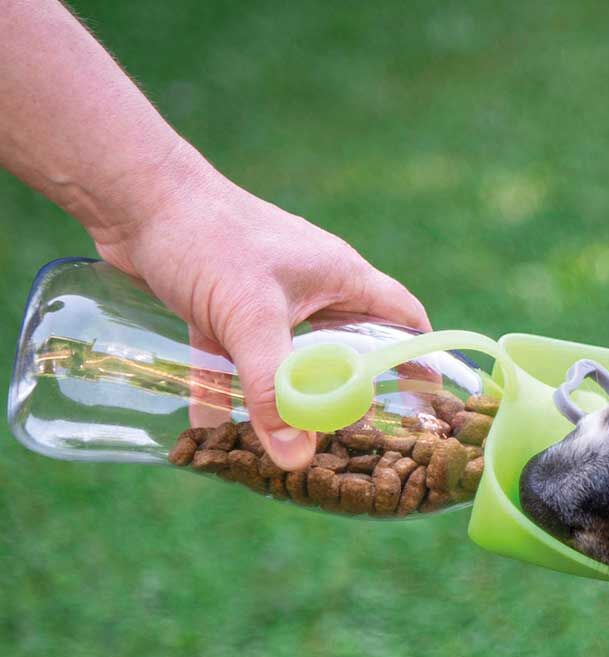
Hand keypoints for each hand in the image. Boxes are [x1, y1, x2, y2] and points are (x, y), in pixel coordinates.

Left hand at [91, 152, 429, 469]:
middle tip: (354, 435)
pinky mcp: (225, 305)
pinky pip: (239, 355)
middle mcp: (312, 287)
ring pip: (292, 355)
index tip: (424, 401)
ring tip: (291, 436)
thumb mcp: (250, 318)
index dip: (419, 357)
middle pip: (350, 345)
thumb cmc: (206, 238)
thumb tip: (295, 458)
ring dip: (290, 392)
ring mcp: (268, 296)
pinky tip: (212, 423)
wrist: (131, 194)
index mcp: (341, 278)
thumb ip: (273, 389)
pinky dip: (230, 385)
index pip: (402, 318)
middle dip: (352, 389)